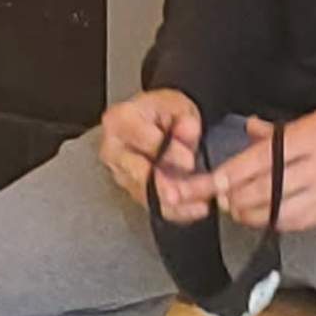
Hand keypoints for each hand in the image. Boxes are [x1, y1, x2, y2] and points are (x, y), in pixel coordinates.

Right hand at [99, 89, 217, 221]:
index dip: (170, 153)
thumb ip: (184, 119)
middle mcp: (114, 150)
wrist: (153, 121)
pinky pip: (153, 206)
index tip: (190, 161)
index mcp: (121, 120)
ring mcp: (120, 173)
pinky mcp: (131, 190)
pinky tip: (196, 209)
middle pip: (142, 175)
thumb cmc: (161, 111)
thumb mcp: (178, 105)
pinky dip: (177, 211)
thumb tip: (187, 133)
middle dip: (170, 188)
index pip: (147, 142)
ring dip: (178, 204)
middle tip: (193, 194)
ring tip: (201, 205)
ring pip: (148, 196)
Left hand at [219, 100, 315, 233]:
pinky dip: (276, 222)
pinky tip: (265, 217)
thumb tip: (251, 131)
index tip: (212, 183)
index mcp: (315, 135)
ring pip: (279, 213)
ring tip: (237, 209)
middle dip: (235, 198)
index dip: (231, 175)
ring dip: (251, 214)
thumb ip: (282, 129)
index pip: (262, 160)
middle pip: (265, 190)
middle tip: (218, 198)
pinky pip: (300, 222)